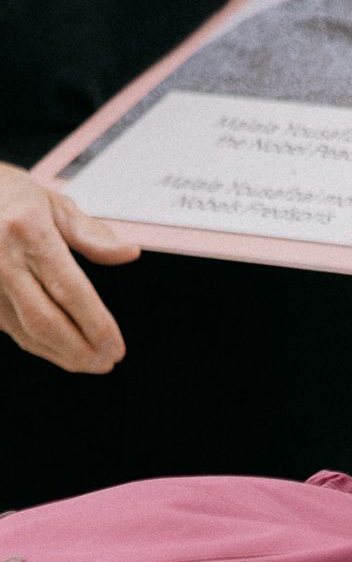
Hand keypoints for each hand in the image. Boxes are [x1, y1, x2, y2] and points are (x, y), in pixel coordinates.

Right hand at [0, 165, 137, 373]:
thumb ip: (92, 235)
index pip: (69, 289)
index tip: (116, 346)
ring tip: (93, 362)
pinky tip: (67, 352)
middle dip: (81, 350)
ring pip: (29, 333)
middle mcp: (2, 258)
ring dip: (65, 355)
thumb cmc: (14, 200)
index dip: (95, 324)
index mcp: (27, 230)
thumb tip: (128, 253)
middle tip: (109, 360)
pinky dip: (45, 348)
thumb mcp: (55, 205)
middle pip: (45, 320)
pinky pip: (16, 332)